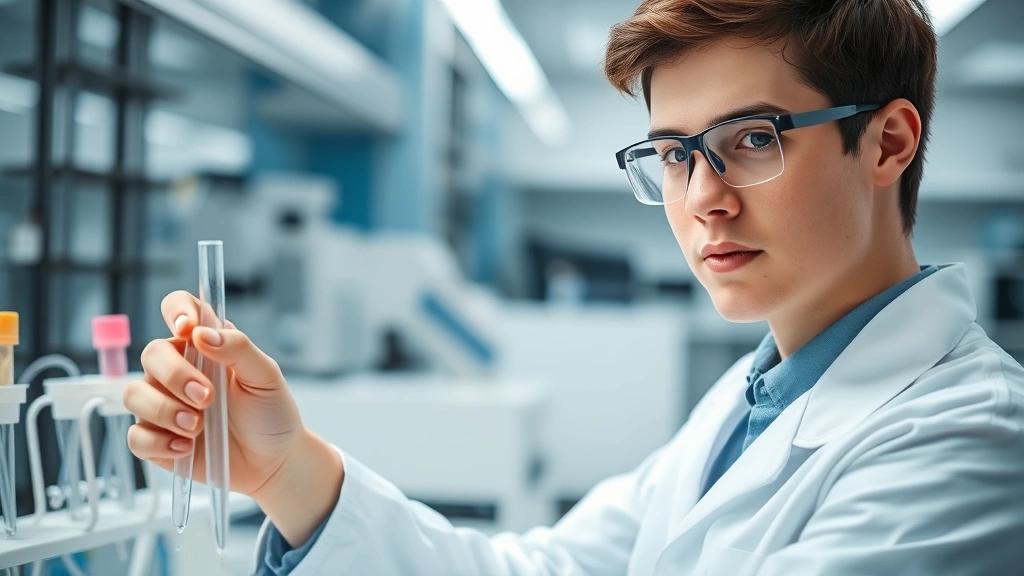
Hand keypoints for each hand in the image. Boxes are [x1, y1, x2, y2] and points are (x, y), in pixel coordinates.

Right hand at [124, 291, 342, 545]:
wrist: (273, 461)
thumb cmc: (271, 412)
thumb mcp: (267, 377)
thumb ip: (238, 349)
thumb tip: (202, 333)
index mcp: (205, 345)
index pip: (179, 309)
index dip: (176, 311)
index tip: (187, 329)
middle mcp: (178, 369)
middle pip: (151, 354)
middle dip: (176, 376)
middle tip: (207, 398)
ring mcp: (162, 403)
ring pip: (134, 395)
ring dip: (164, 410)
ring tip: (198, 426)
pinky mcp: (156, 438)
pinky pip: (136, 436)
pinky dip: (158, 442)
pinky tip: (187, 447)